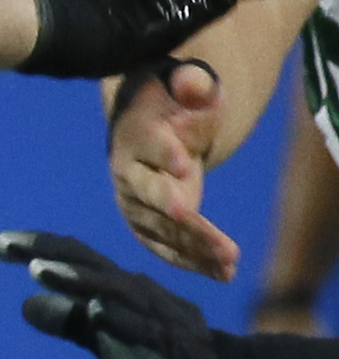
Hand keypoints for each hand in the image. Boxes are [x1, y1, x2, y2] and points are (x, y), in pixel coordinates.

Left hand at [0, 229, 226, 358]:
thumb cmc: (159, 355)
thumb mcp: (105, 337)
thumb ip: (69, 321)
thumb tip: (26, 304)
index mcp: (118, 289)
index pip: (74, 260)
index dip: (37, 248)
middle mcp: (134, 293)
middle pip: (87, 264)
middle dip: (46, 251)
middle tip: (1, 243)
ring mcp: (152, 316)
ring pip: (110, 291)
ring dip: (76, 279)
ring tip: (39, 268)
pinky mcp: (166, 344)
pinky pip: (141, 328)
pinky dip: (117, 317)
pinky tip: (94, 309)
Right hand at [110, 58, 239, 278]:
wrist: (147, 127)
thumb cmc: (173, 102)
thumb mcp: (185, 85)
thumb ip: (192, 84)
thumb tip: (197, 84)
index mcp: (137, 137)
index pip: (149, 145)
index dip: (164, 154)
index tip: (185, 163)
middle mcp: (128, 174)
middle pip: (149, 193)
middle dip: (170, 208)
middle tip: (189, 215)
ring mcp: (135, 204)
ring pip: (162, 228)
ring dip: (193, 245)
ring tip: (228, 260)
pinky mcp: (147, 226)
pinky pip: (168, 247)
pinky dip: (193, 261)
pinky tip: (222, 274)